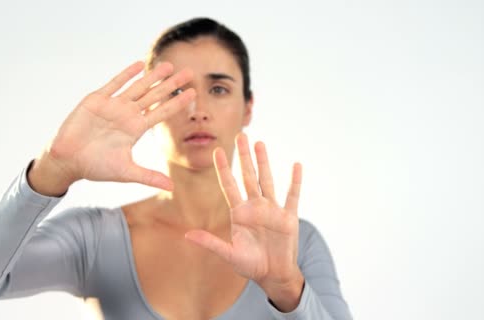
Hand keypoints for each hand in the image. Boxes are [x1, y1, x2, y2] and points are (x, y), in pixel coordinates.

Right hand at [31, 61, 195, 192]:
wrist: (68, 161)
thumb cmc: (96, 167)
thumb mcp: (127, 172)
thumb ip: (149, 177)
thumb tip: (172, 188)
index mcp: (135, 129)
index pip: (161, 112)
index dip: (177, 103)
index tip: (193, 93)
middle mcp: (127, 115)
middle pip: (154, 96)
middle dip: (171, 85)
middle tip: (189, 72)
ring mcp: (113, 106)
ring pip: (137, 87)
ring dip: (152, 76)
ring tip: (169, 65)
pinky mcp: (96, 100)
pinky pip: (114, 84)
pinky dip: (126, 75)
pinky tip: (138, 65)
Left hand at [185, 133, 303, 309]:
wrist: (273, 275)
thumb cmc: (250, 265)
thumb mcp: (229, 254)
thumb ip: (210, 243)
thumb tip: (187, 235)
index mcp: (239, 213)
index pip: (229, 185)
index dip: (224, 168)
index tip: (218, 150)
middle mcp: (255, 206)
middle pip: (248, 175)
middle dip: (244, 156)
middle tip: (242, 134)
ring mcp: (272, 209)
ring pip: (267, 180)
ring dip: (264, 162)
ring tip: (260, 143)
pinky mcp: (288, 217)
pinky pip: (292, 195)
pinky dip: (294, 181)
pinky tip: (296, 165)